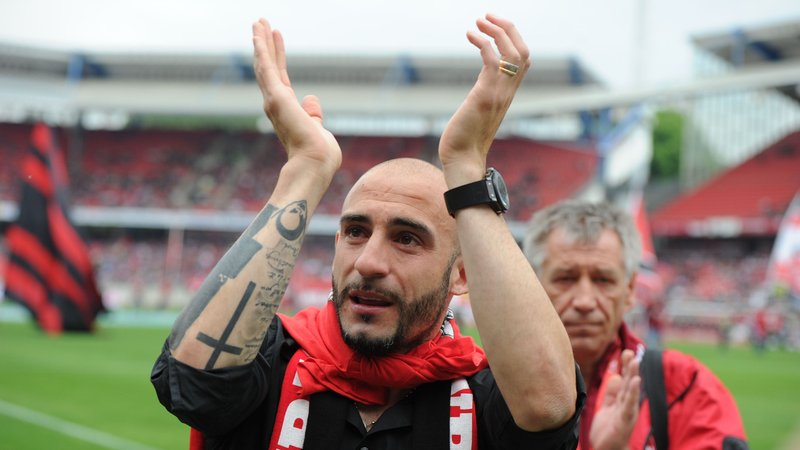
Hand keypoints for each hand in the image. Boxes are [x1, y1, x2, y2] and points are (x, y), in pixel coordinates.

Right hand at [252, 19, 340, 177]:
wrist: (315, 163)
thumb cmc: (319, 153)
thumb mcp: (317, 127)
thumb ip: (312, 113)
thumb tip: (311, 99)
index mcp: (287, 109)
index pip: (280, 77)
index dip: (277, 56)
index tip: (275, 37)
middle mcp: (276, 103)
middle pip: (268, 67)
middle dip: (264, 44)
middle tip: (260, 23)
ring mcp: (274, 100)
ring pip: (264, 65)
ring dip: (261, 42)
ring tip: (258, 22)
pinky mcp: (276, 98)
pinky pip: (266, 69)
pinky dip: (262, 50)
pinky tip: (258, 35)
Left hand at [439, 14, 530, 183]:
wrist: (462, 161)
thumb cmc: (464, 142)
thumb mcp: (478, 115)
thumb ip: (483, 101)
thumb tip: (477, 99)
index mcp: (507, 95)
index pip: (523, 61)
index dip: (514, 40)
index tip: (495, 28)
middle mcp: (507, 92)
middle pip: (523, 51)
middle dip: (508, 28)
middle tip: (488, 16)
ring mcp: (498, 94)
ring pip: (512, 53)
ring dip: (497, 31)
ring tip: (479, 20)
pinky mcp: (485, 95)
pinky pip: (492, 60)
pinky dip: (483, 43)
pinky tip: (470, 35)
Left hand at [589, 349, 641, 449]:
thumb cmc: (608, 431)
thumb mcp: (608, 408)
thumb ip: (612, 393)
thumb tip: (616, 376)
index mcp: (623, 401)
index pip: (625, 380)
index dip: (625, 367)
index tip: (626, 352)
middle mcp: (628, 405)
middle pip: (630, 383)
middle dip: (630, 367)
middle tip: (631, 352)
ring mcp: (628, 412)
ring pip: (631, 391)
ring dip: (633, 376)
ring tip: (635, 362)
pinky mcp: (625, 420)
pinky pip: (629, 404)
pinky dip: (634, 393)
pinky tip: (636, 382)